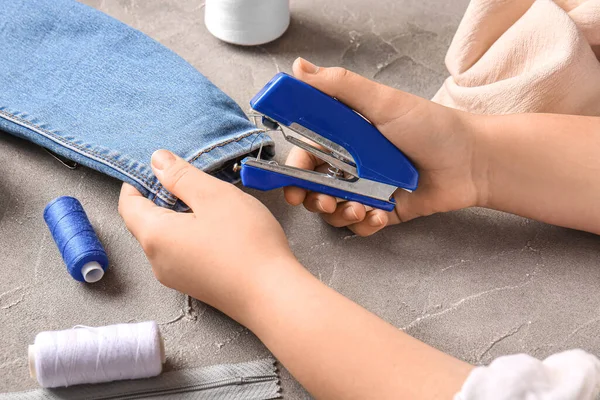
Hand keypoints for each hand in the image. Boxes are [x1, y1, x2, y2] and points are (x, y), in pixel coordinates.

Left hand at [118, 150, 296, 320]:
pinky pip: (182, 254)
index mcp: (155, 235)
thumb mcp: (214, 196)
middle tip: (188, 180)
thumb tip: (157, 160)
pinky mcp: (196, 286)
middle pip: (146, 223)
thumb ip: (181, 176)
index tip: (156, 168)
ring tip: (208, 203)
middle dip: (161, 198)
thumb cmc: (246, 244)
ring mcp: (176, 278)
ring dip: (179, 218)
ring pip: (166, 239)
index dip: (137, 182)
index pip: (128, 205)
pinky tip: (218, 229)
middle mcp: (157, 261)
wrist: (273, 295)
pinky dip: (190, 236)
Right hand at [285, 58, 485, 235]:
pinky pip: (360, 226)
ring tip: (358, 208)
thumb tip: (299, 67)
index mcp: (346, 136)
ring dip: (338, 213)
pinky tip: (378, 215)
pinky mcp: (383, 210)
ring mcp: (367, 188)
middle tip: (321, 200)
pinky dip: (364, 225)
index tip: (291, 177)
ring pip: (333, 209)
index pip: (306, 152)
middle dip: (311, 198)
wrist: (474, 161)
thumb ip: (340, 86)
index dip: (294, 167)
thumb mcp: (384, 102)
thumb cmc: (432, 127)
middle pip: (314, 185)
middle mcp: (352, 162)